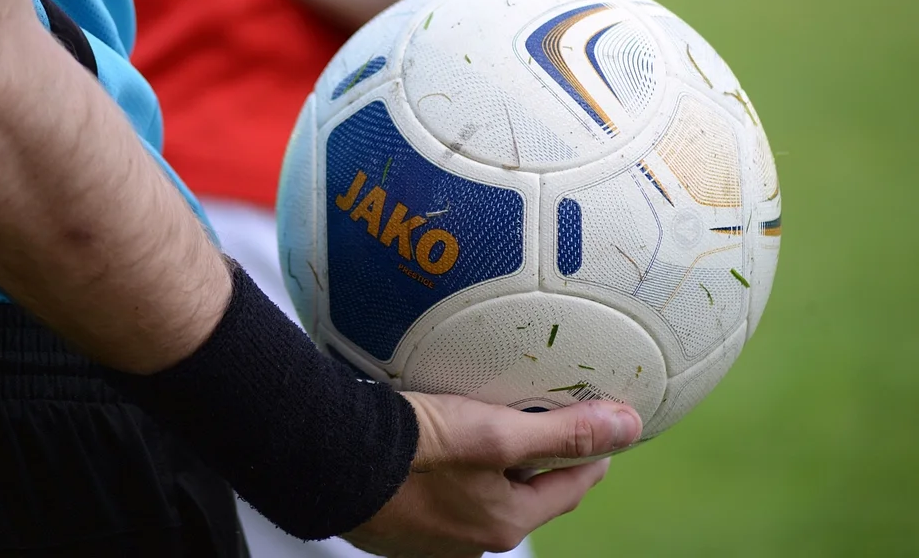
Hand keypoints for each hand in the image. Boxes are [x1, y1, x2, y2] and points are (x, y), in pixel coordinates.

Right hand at [344, 395, 641, 557]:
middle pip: (528, 493)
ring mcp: (434, 536)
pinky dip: (458, 468)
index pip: (571, 488)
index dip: (592, 454)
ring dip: (498, 463)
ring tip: (498, 423)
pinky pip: (446, 493)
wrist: (327, 458)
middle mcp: (472, 539)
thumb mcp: (496, 432)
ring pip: (485, 493)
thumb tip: (629, 426)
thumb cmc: (413, 448)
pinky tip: (444, 440)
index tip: (600, 426)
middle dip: (544, 458)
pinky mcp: (402, 521)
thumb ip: (563, 431)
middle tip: (550, 417)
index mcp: (504, 521)